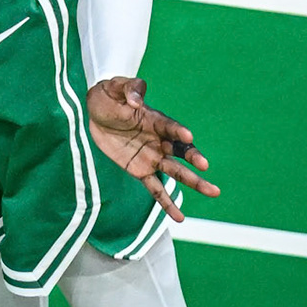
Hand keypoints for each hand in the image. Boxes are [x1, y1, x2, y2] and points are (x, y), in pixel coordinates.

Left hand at [86, 76, 218, 223]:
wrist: (93, 113)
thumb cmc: (108, 97)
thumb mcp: (114, 88)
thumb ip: (128, 90)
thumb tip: (136, 100)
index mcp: (154, 119)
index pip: (169, 126)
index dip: (178, 131)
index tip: (187, 136)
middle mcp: (158, 139)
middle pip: (180, 151)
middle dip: (192, 158)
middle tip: (204, 165)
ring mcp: (152, 157)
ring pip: (176, 172)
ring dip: (194, 182)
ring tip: (214, 192)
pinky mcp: (140, 171)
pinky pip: (156, 190)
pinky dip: (167, 204)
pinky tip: (180, 218)